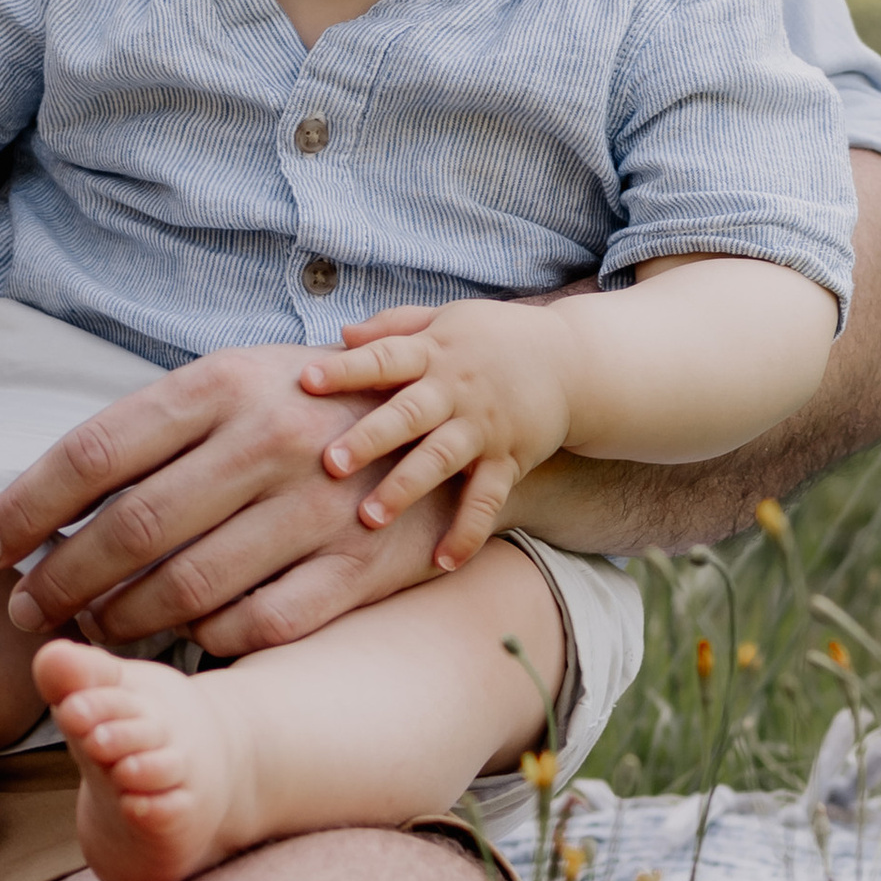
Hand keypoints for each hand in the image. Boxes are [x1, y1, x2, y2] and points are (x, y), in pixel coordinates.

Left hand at [0, 339, 456, 647]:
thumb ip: (151, 431)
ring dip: (122, 619)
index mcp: (220, 383)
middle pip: (130, 529)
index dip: (26, 508)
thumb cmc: (301, 405)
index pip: (92, 453)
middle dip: (60, 580)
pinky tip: (178, 639)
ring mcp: (316, 505)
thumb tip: (45, 496)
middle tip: (27, 610)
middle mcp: (267, 438)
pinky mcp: (356, 566)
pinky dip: (205, 641)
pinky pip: (257, 625)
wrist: (437, 423)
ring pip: (187, 588)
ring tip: (89, 628)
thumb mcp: (231, 384)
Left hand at [301, 301, 573, 569]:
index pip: (384, 358)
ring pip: (441, 459)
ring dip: (406, 488)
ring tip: (370, 517)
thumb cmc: (493, 338)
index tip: (306, 382)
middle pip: (409, 414)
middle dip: (371, 437)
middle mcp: (456, 390)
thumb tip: (341, 336)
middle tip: (331, 463)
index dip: (346, 369)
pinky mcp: (509, 460)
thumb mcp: (444, 319)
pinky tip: (442, 561)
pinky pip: (487, 500)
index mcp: (433, 352)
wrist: (573, 361)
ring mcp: (483, 428)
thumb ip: (393, 327)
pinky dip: (468, 531)